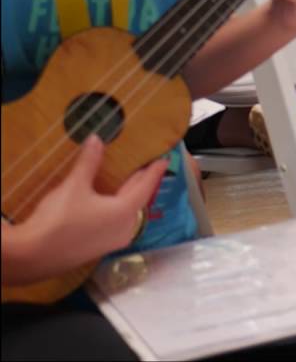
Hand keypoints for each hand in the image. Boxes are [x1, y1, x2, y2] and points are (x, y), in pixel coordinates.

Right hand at [4, 136, 165, 285]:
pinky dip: (116, 211)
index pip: (145, 186)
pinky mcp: (98, 249)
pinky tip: (108, 206)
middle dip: (141, 184)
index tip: (164, 161)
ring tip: (127, 184)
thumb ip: (89, 163)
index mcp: (125, 211)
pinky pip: (115, 225)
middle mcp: (125, 228)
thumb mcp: (75, 186)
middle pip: (138, 200)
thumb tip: (97, 139)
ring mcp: (112, 242)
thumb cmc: (58, 219)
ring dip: (128, 199)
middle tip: (146, 168)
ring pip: (127, 214)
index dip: (154, 172)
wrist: (32, 256)